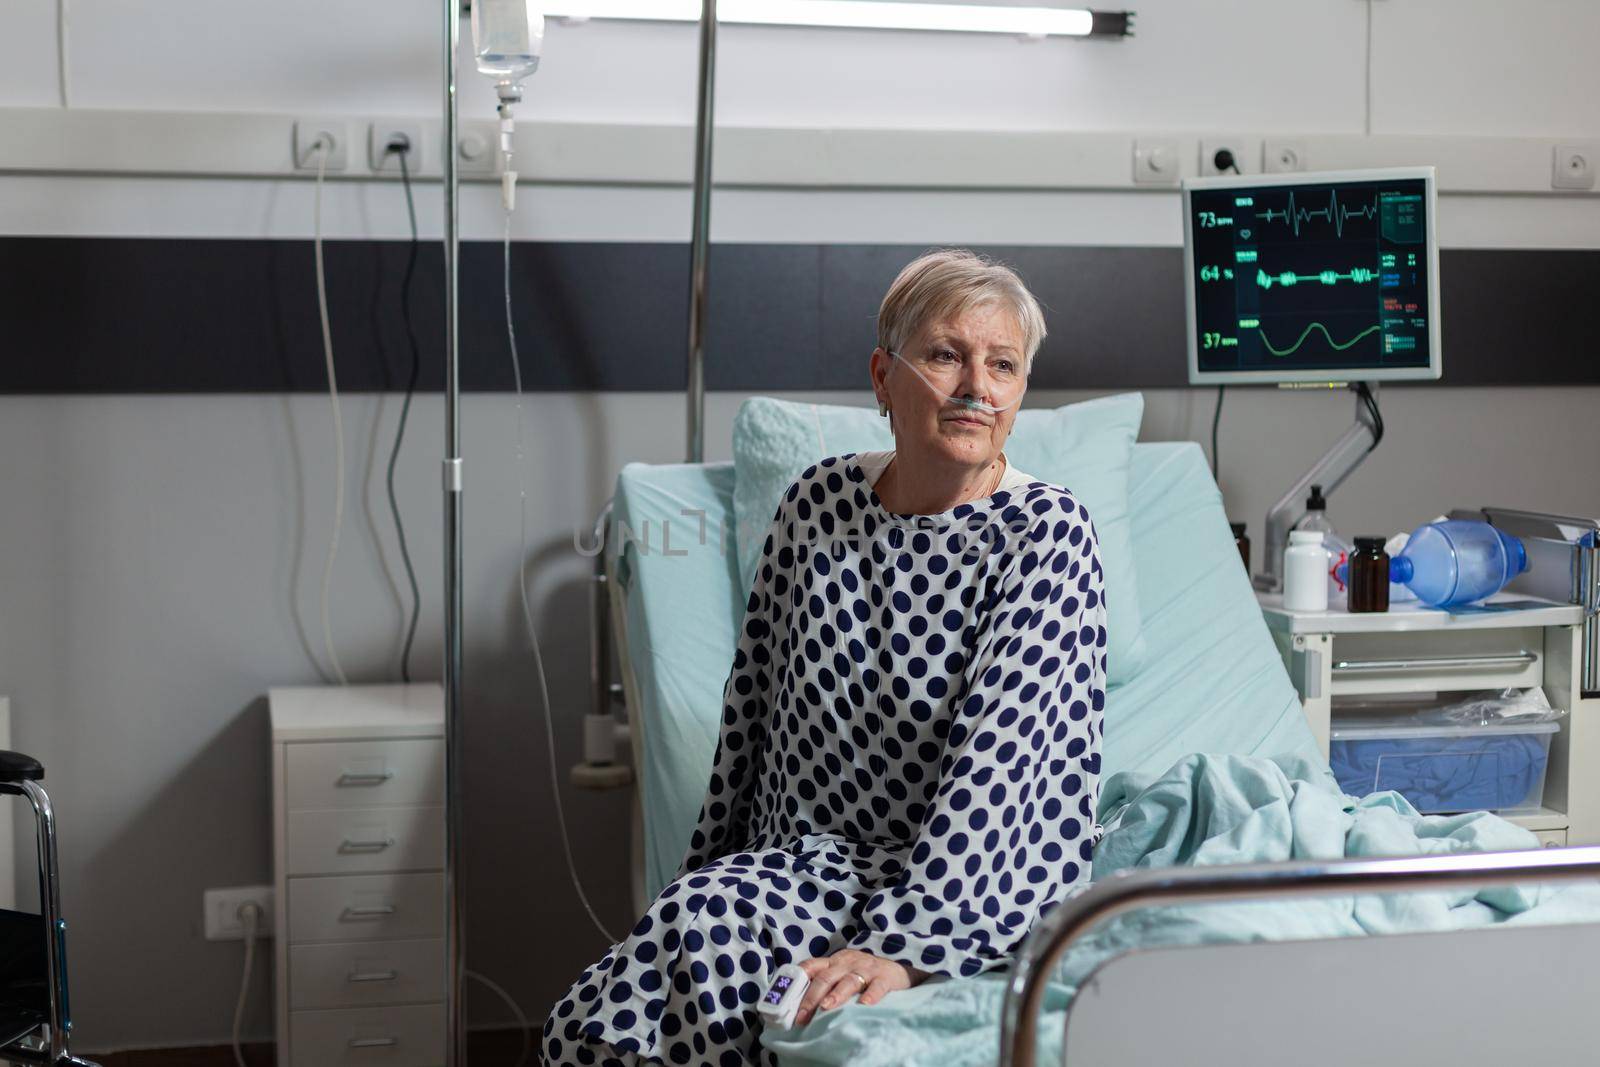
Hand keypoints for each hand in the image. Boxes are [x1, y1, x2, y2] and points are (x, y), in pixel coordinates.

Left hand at [793, 949, 927, 1025]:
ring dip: (836, 995)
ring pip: (848, 981)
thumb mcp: (843, 973)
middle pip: (825, 977)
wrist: (899, 970)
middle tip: (802, 1017)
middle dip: (811, 998)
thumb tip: (800, 1008)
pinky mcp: (885, 977)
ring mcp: (866, 969)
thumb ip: (826, 984)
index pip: (811, 966)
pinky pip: (876, 986)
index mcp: (834, 961)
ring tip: (826, 1008)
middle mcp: (848, 962)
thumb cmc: (865, 975)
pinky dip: (870, 996)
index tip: (786, 999)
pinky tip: (864, 1006)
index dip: (797, 981)